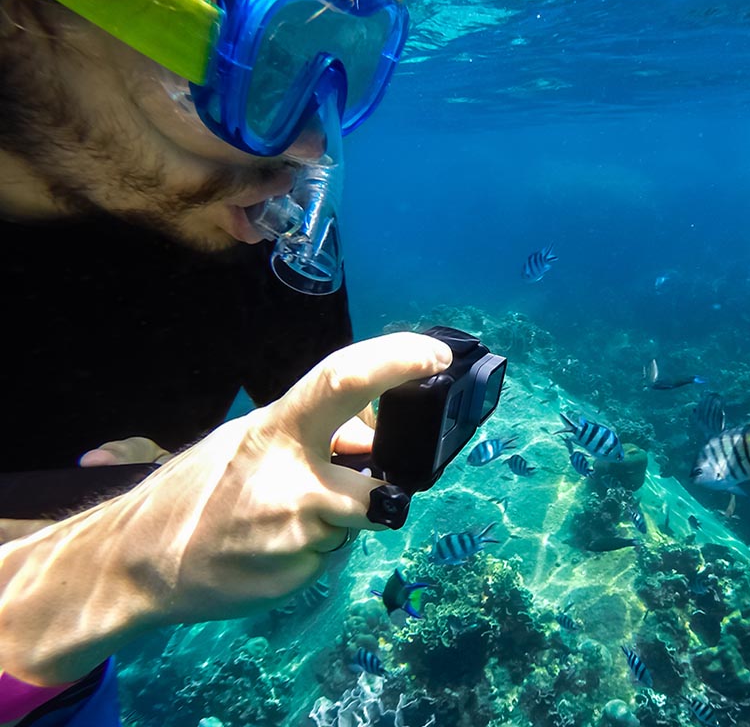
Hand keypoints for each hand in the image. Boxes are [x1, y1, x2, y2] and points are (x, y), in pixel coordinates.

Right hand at [0, 331, 450, 684]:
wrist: (137, 563)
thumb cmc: (204, 491)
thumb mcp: (254, 442)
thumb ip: (317, 434)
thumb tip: (375, 436)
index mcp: (276, 428)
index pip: (342, 380)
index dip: (395, 361)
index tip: (434, 354)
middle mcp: (289, 478)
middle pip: (373, 468)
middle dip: (399, 471)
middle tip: (409, 480)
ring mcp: (294, 531)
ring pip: (360, 517)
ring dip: (347, 514)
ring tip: (294, 515)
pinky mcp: (295, 573)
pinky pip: (335, 551)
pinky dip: (321, 544)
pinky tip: (276, 545)